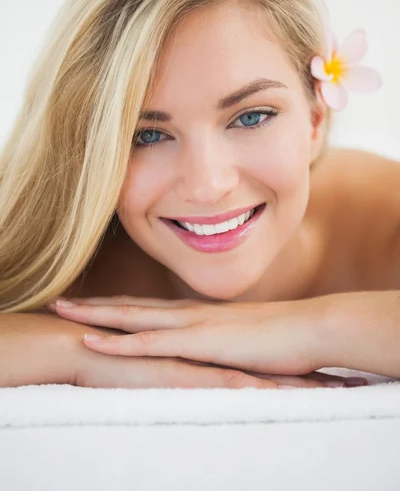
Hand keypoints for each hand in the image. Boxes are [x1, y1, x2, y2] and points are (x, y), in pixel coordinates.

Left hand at [47, 294, 361, 384]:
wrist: (310, 328)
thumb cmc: (283, 336)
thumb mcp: (244, 339)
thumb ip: (224, 341)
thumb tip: (215, 349)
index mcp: (198, 314)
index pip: (150, 308)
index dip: (118, 306)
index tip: (92, 304)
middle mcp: (189, 314)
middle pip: (132, 307)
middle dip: (94, 304)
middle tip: (60, 299)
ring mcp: (193, 326)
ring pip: (133, 319)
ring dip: (96, 316)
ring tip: (63, 311)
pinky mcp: (201, 343)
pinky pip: (152, 344)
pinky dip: (120, 342)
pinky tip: (94, 342)